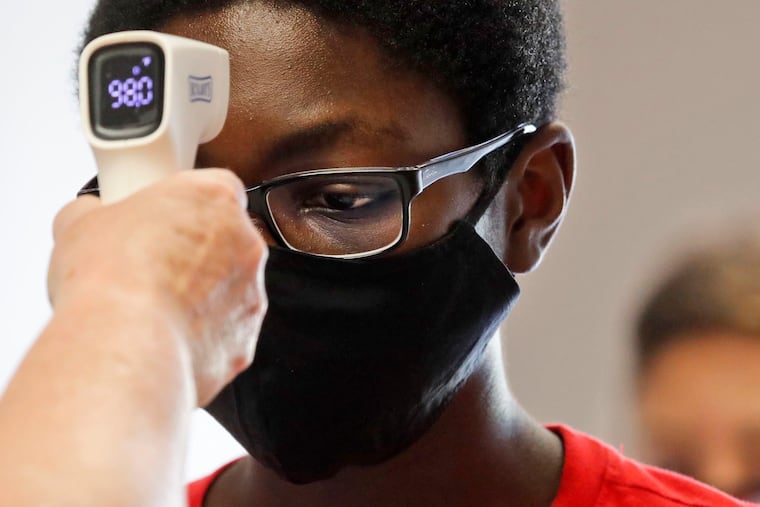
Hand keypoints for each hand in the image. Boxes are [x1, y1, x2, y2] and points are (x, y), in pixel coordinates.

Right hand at [47, 169, 267, 405]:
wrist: (126, 346)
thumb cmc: (111, 278)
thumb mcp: (80, 223)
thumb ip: (94, 211)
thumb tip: (86, 216)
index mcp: (214, 198)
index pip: (215, 188)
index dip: (185, 205)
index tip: (160, 218)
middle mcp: (245, 243)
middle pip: (226, 240)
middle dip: (194, 253)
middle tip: (150, 267)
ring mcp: (251, 294)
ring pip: (228, 291)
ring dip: (199, 298)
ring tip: (151, 309)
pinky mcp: (245, 341)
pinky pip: (224, 334)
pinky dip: (200, 338)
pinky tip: (164, 339)